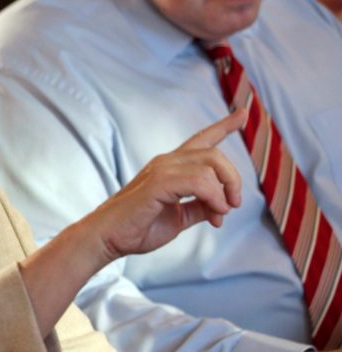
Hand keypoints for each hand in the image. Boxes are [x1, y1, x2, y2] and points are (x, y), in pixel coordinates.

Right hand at [91, 108, 245, 260]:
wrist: (108, 238)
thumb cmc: (136, 229)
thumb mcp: (178, 219)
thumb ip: (198, 209)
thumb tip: (221, 208)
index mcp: (170, 168)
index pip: (200, 139)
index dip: (224, 126)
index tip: (243, 113)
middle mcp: (166, 162)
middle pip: (214, 153)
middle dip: (233, 178)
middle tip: (233, 205)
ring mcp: (161, 169)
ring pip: (211, 163)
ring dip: (225, 191)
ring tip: (221, 214)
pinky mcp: (158, 182)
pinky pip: (200, 181)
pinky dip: (214, 198)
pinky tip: (214, 213)